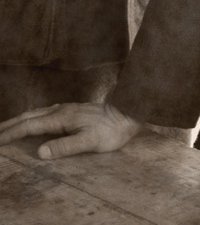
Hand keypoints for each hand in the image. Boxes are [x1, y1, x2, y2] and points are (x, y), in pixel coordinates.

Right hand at [0, 101, 141, 158]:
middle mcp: (60, 110)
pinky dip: (30, 118)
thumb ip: (65, 147)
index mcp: (61, 118)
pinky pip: (44, 113)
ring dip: (18, 120)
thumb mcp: (90, 141)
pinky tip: (32, 121)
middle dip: (8, 125)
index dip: (10, 133)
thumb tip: (40, 152)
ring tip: (6, 128)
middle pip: (28, 117)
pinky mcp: (71, 110)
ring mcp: (66, 108)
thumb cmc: (111, 130)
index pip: (29, 126)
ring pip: (35, 113)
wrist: (127, 113)